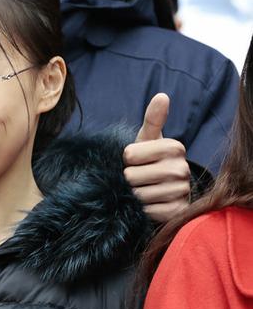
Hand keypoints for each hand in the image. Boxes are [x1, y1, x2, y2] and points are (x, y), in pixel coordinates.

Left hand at [123, 93, 189, 222]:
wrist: (162, 189)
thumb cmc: (149, 161)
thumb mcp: (147, 139)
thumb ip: (153, 119)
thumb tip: (162, 96)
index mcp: (174, 146)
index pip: (129, 155)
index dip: (127, 159)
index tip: (137, 160)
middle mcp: (181, 168)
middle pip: (131, 176)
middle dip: (129, 178)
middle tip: (140, 177)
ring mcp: (181, 191)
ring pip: (138, 194)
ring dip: (135, 194)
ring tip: (145, 189)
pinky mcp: (178, 212)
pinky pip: (148, 210)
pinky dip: (144, 209)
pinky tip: (152, 203)